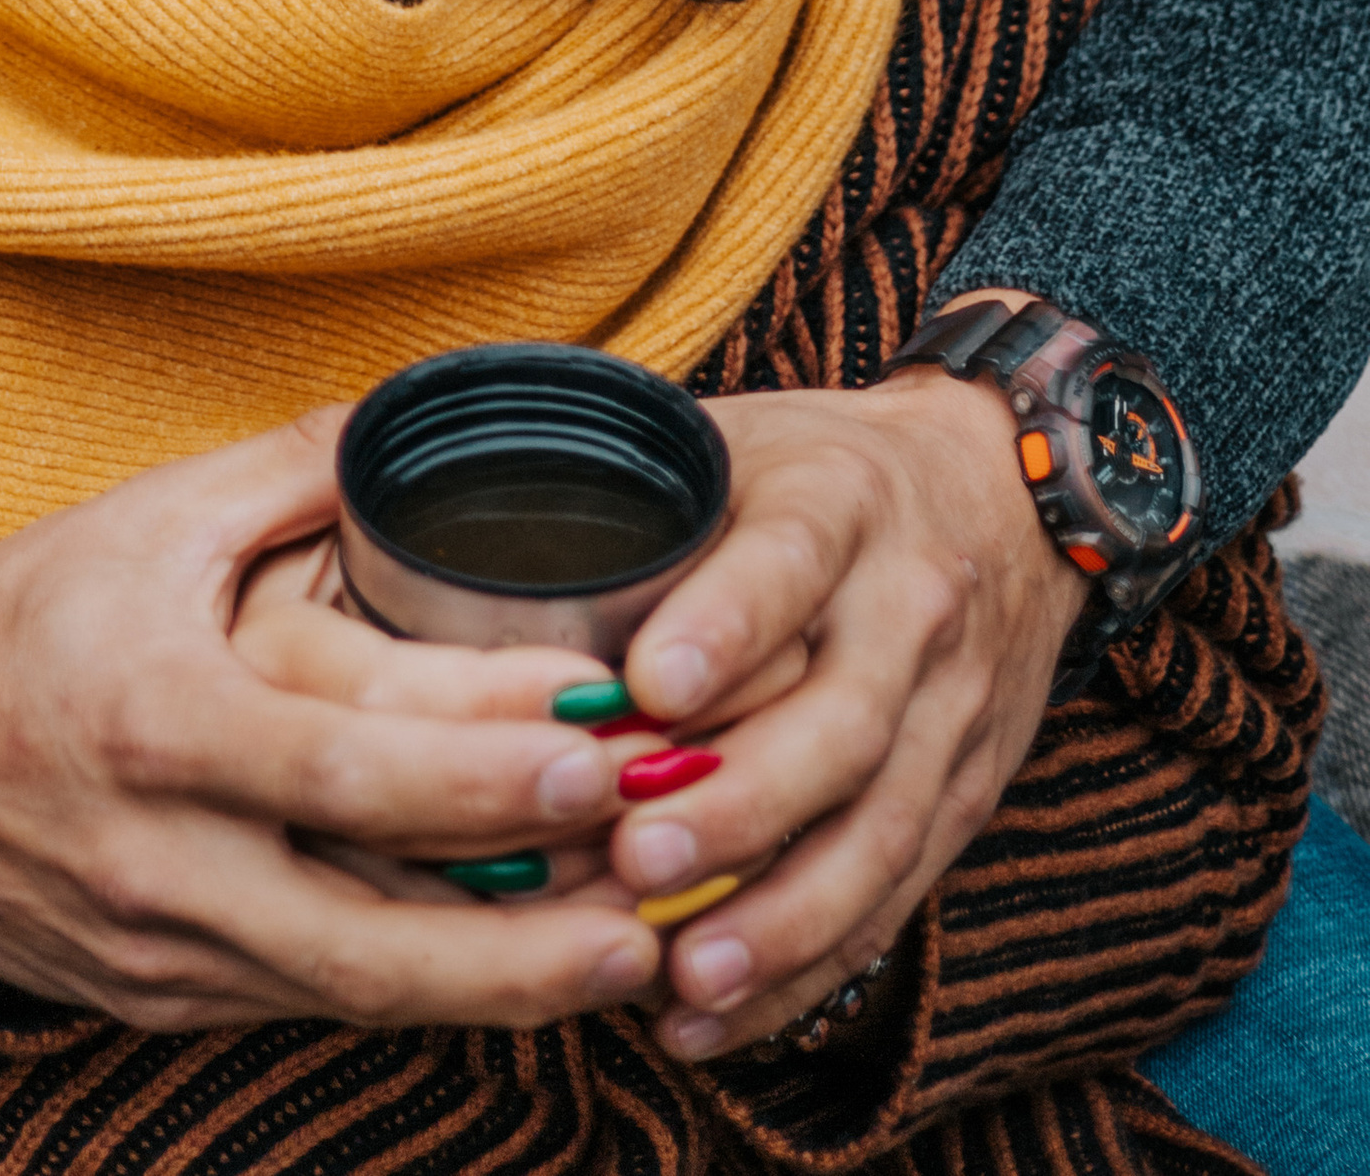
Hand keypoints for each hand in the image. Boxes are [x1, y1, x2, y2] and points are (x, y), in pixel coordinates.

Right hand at [0, 411, 664, 1031]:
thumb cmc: (29, 609)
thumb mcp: (155, 514)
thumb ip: (299, 469)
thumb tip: (430, 413)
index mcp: (160, 724)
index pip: (350, 774)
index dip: (486, 776)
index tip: (605, 757)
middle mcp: (158, 862)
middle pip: (372, 941)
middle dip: (529, 944)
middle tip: (659, 919)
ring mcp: (154, 953)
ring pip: (353, 998)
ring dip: (497, 989)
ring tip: (630, 958)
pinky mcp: (155, 1003)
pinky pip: (307, 1007)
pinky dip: (414, 994)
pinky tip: (515, 971)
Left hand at [603, 367, 1085, 1059]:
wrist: (997, 494)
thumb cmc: (817, 472)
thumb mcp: (736, 441)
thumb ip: (632, 496)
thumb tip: (456, 547)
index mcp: (840, 502)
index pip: (789, 559)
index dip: (726, 625)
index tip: (649, 684)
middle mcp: (910, 609)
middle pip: (843, 722)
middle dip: (742, 801)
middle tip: (637, 856)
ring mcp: (950, 713)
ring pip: (877, 830)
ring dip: (780, 916)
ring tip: (683, 972)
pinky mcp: (963, 798)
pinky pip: (893, 896)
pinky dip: (808, 966)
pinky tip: (720, 1012)